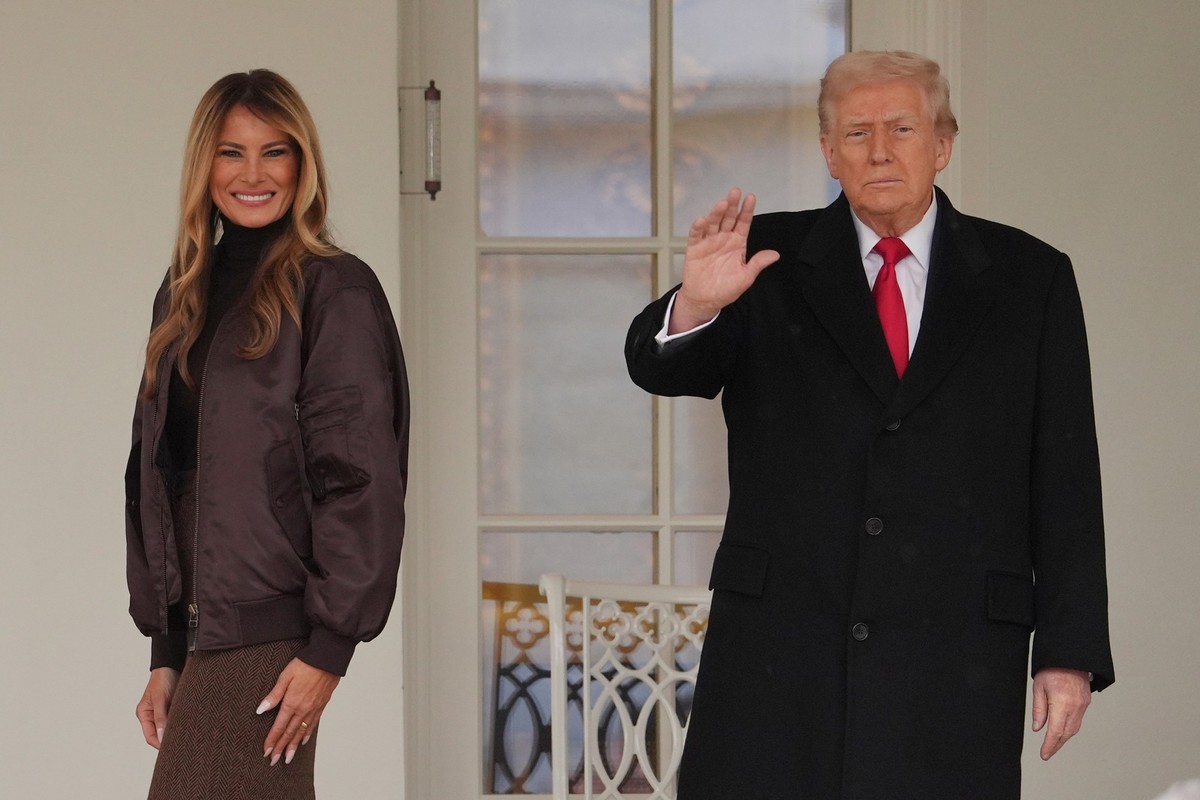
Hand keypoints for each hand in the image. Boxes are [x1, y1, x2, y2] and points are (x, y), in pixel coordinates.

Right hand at [135, 667, 178, 749]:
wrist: (172, 663)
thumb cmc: (162, 678)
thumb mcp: (160, 699)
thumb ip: (161, 717)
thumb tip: (161, 737)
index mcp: (144, 714)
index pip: (150, 736)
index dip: (159, 744)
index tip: (171, 749)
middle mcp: (152, 715)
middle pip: (159, 734)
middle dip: (168, 740)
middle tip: (181, 747)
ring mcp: (163, 712)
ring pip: (169, 728)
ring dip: (176, 732)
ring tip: (186, 738)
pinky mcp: (173, 708)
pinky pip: (176, 720)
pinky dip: (181, 724)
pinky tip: (189, 727)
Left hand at [257, 658, 339, 765]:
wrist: (328, 658)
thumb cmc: (306, 664)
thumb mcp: (285, 676)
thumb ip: (274, 695)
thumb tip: (260, 710)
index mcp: (292, 702)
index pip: (279, 726)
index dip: (272, 740)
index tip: (266, 751)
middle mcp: (303, 709)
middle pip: (290, 733)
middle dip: (281, 747)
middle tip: (274, 761)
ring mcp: (314, 708)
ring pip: (302, 731)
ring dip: (293, 746)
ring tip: (288, 757)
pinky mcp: (322, 705)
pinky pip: (313, 723)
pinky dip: (307, 734)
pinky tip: (303, 740)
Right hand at [669, 187, 779, 333]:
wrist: (705, 300)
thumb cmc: (726, 289)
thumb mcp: (746, 277)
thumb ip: (758, 263)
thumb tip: (775, 254)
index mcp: (737, 243)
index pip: (743, 223)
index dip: (747, 211)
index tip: (751, 198)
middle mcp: (723, 239)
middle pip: (728, 218)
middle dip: (732, 205)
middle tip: (735, 192)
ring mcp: (708, 242)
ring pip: (713, 223)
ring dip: (717, 213)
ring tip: (722, 204)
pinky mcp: (694, 248)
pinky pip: (696, 235)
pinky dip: (698, 227)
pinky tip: (702, 220)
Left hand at [1031, 667, 1091, 759]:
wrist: (1070, 655)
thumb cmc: (1052, 668)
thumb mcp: (1039, 687)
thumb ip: (1039, 709)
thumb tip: (1038, 728)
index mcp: (1062, 703)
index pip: (1055, 732)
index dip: (1049, 745)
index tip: (1044, 754)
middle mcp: (1075, 707)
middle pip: (1066, 733)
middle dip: (1057, 745)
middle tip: (1048, 752)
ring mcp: (1083, 705)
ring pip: (1074, 728)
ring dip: (1064, 738)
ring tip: (1054, 744)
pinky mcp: (1086, 702)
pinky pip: (1079, 720)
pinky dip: (1070, 728)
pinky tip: (1063, 729)